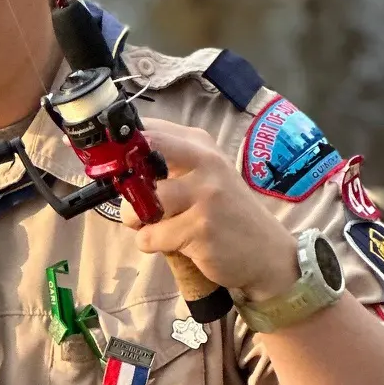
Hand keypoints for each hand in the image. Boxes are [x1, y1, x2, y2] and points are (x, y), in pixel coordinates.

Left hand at [119, 119, 298, 300]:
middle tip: (135, 199)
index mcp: (200, 145)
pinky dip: (152, 244)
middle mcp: (205, 163)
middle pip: (141, 156)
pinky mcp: (200, 228)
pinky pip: (149, 237)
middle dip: (125, 183)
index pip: (148, 130)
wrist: (269, 254)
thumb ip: (169, 165)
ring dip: (138, 222)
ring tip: (159, 227)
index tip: (114, 165)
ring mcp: (205, 195)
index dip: (121, 148)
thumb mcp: (205, 176)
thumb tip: (116, 164)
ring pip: (138, 205)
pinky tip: (176, 243)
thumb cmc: (227, 215)